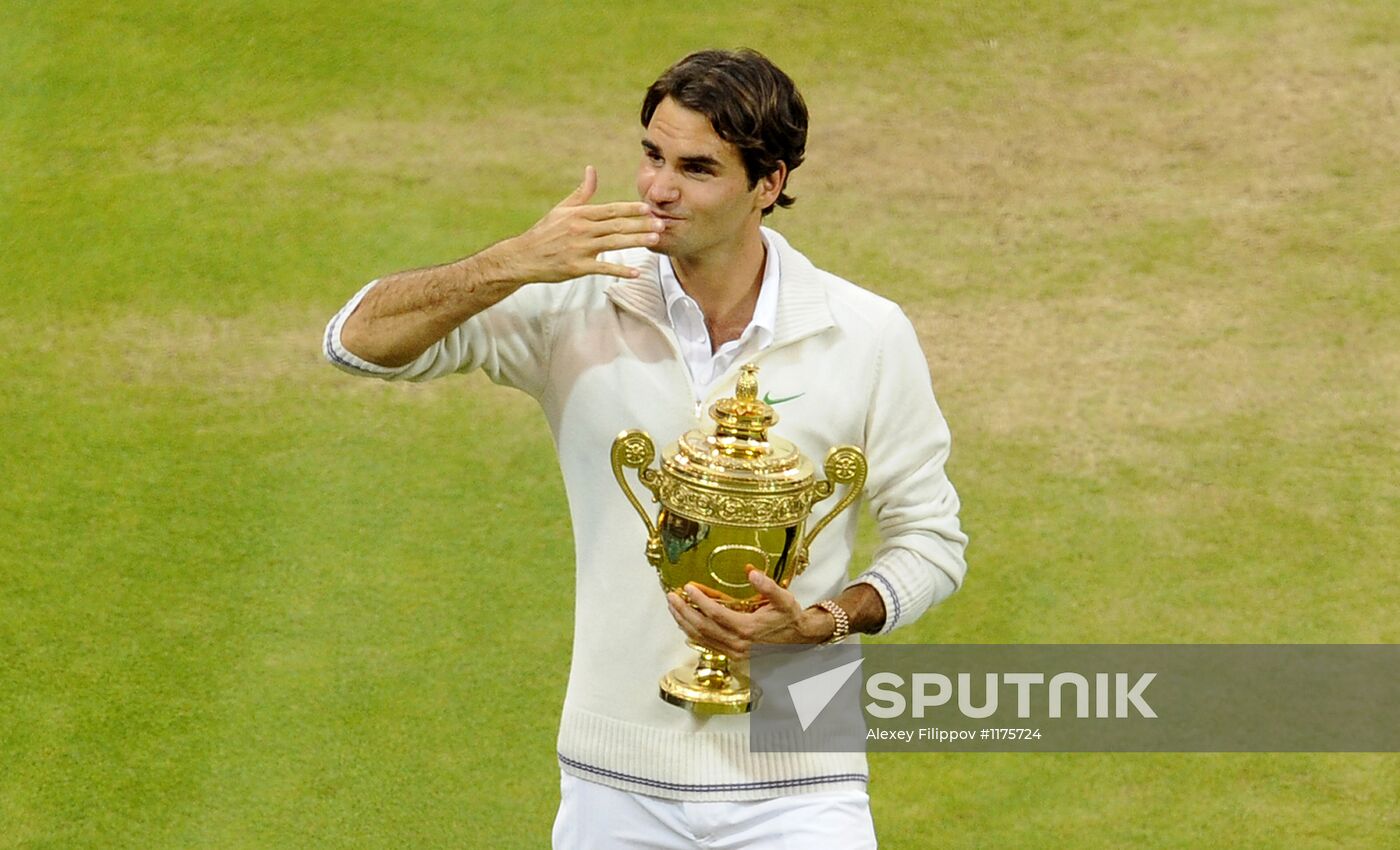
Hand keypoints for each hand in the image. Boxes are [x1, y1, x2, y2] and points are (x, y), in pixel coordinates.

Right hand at [496, 166, 662, 282]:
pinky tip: (636, 272)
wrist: (523, 256)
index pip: (610, 210)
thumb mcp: (562, 209)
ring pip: (613, 244)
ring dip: (636, 242)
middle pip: (616, 226)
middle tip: (661, 223)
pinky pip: (603, 268)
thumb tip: (592, 170)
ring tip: (655, 239)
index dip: (631, 208)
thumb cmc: (545, 232)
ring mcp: (580, 249)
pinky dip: (620, 270)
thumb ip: (582, 192)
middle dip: (641, 224)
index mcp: (579, 214)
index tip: (648, 207)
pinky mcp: (577, 267)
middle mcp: (581, 230)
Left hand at [666, 566, 835, 658]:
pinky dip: (693, 633)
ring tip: (673, 607)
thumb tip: (751, 571)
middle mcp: (738, 643)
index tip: (687, 587)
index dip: (699, 600)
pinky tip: (685, 623)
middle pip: (702, 627)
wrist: (799, 639)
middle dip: (684, 611)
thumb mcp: (783, 598)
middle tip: (671, 597)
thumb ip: (767, 585)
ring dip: (684, 622)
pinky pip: (707, 645)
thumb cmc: (789, 617)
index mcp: (748, 628)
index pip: (715, 614)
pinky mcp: (733, 656)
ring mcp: (734, 652)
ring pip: (702, 638)